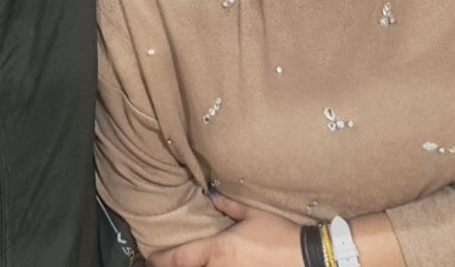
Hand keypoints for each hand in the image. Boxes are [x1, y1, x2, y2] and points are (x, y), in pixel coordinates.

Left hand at [148, 192, 303, 266]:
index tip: (150, 258)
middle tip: (164, 262)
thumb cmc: (279, 234)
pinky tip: (212, 265)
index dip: (161, 260)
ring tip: (187, 262)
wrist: (305, 257)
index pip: (181, 258)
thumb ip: (228, 205)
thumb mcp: (253, 214)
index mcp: (219, 249)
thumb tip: (211, 195)